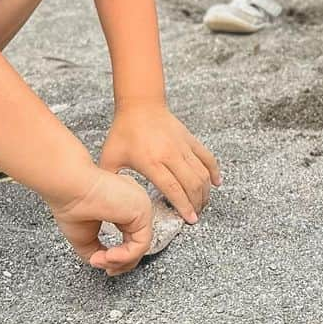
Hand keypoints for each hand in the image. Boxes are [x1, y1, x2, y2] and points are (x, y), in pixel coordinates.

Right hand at [49, 166, 152, 275]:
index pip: (132, 237)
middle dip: (122, 263)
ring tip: (100, 259)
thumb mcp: (86, 237)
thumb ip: (99, 250)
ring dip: (119, 261)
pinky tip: (108, 256)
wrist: (70, 189)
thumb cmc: (72, 206)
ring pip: (140, 246)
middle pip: (139, 243)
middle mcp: (136, 205)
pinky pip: (140, 244)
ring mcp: (141, 206)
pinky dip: (124, 256)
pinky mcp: (142, 211)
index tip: (105, 265)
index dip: (121, 257)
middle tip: (106, 268)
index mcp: (125, 206)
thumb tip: (106, 264)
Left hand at [100, 102, 220, 223]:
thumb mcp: (110, 158)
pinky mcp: (189, 138)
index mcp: (151, 162)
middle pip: (192, 184)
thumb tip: (106, 200)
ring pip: (201, 172)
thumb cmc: (123, 131)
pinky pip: (206, 156)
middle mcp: (170, 154)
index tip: (190, 219)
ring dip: (205, 190)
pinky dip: (214, 170)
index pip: (173, 189)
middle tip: (195, 215)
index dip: (184, 206)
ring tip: (203, 203)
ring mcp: (182, 145)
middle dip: (196, 203)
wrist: (139, 104)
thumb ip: (110, 180)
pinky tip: (216, 182)